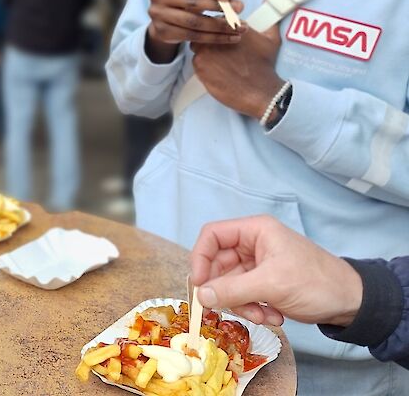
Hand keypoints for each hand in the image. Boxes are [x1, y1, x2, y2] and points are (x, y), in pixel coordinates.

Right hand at [146, 0, 244, 62]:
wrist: (169, 15)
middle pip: (192, 3)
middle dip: (219, 8)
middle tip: (239, 11)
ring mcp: (158, 14)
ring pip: (194, 22)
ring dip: (220, 26)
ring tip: (240, 27)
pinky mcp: (162, 32)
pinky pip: (192, 36)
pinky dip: (214, 38)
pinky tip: (231, 38)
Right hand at [190, 215, 362, 326]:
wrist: (351, 303)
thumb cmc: (315, 283)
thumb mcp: (271, 285)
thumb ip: (233, 290)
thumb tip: (200, 296)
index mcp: (255, 231)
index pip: (212, 235)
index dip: (200, 257)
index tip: (198, 284)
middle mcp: (253, 245)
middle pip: (218, 264)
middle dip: (225, 290)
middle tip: (228, 308)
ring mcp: (259, 265)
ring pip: (230, 284)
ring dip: (242, 304)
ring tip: (262, 316)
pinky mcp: (264, 284)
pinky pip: (244, 295)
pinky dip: (253, 309)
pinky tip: (273, 317)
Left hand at [191, 25, 283, 119]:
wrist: (259, 90)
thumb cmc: (265, 66)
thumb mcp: (271, 40)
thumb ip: (268, 23)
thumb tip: (268, 8)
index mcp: (231, 26)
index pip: (217, 20)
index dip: (218, 29)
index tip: (222, 36)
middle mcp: (216, 36)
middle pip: (204, 32)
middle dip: (209, 38)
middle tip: (218, 50)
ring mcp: (205, 50)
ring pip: (196, 46)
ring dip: (204, 51)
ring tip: (217, 61)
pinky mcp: (199, 65)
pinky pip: (195, 60)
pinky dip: (202, 64)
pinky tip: (215, 70)